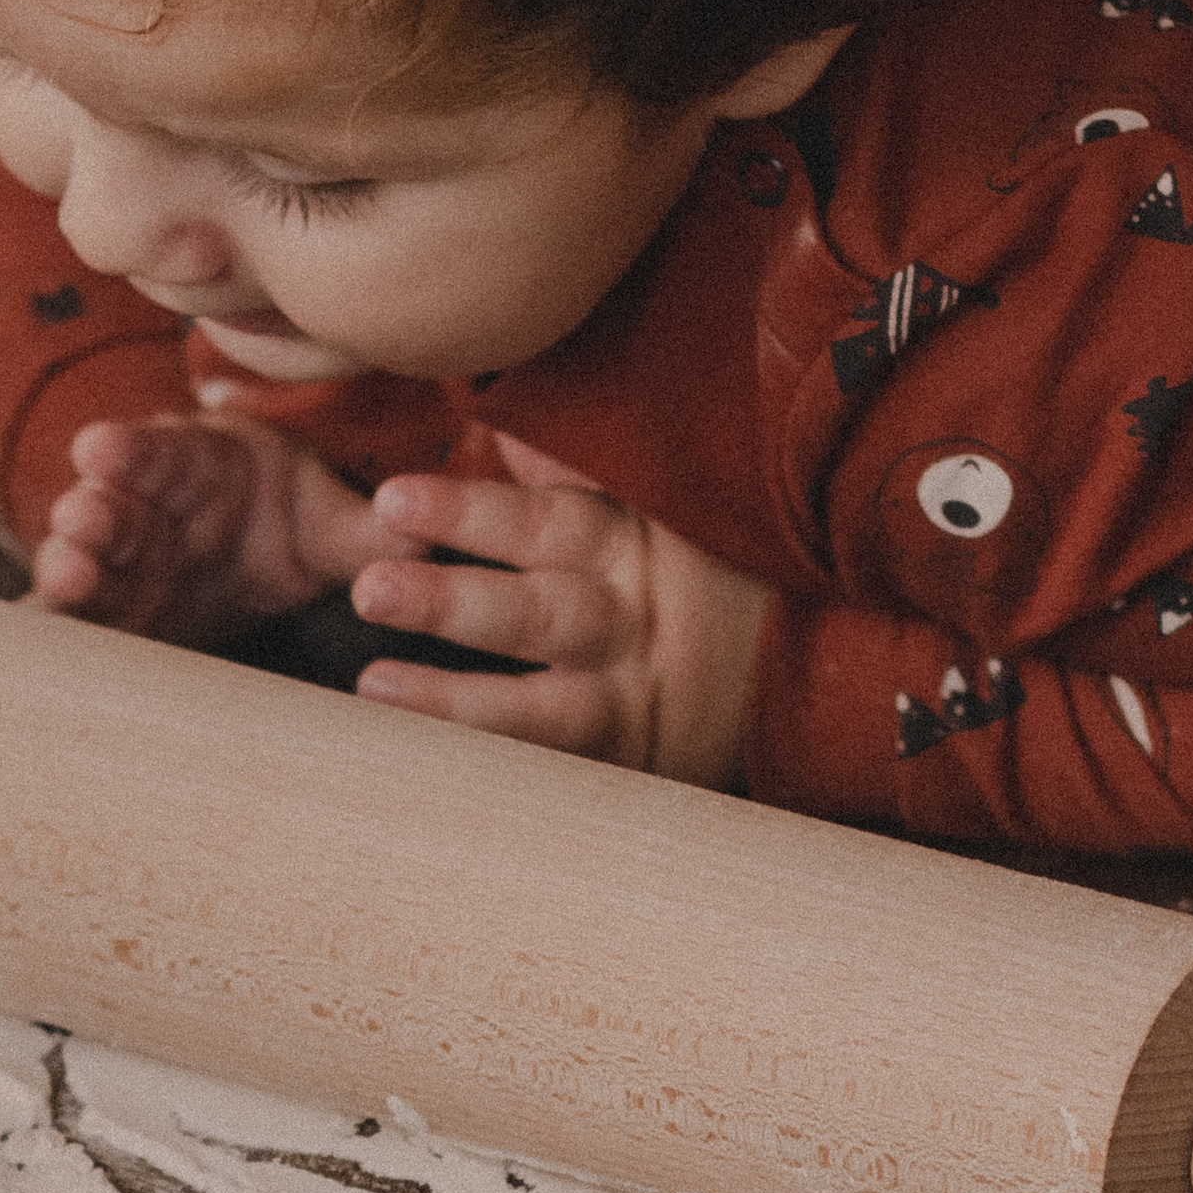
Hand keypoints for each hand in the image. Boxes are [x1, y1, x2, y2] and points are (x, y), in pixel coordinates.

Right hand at [29, 413, 379, 643]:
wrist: (257, 555)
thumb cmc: (284, 517)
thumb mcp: (327, 519)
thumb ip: (366, 531)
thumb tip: (421, 534)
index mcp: (187, 467)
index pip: (153, 451)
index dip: (129, 451)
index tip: (105, 448)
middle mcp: (140, 511)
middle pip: (106, 507)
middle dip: (91, 512)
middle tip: (80, 520)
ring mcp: (117, 569)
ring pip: (80, 566)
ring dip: (67, 570)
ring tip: (67, 576)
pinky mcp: (109, 621)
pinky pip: (69, 627)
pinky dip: (48, 639)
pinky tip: (25, 656)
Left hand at [346, 432, 769, 787]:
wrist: (821, 659)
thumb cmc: (715, 565)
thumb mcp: (666, 506)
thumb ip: (582, 470)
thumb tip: (503, 421)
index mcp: (633, 543)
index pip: (546, 523)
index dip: (469, 514)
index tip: (392, 502)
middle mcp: (635, 622)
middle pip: (539, 613)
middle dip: (451, 604)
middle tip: (371, 590)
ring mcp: (636, 700)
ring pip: (545, 709)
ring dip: (457, 700)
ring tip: (375, 687)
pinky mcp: (637, 764)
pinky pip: (560, 772)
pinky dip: (498, 770)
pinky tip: (426, 769)